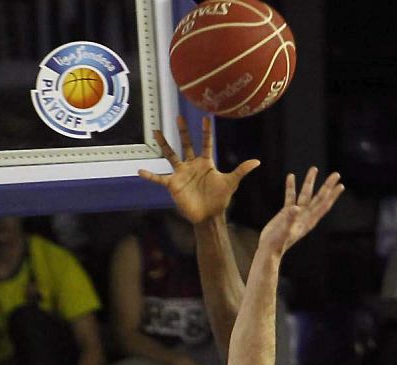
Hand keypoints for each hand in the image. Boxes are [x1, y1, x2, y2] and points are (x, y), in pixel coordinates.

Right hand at [139, 115, 259, 223]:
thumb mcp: (231, 183)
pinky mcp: (173, 185)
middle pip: (186, 144)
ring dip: (164, 144)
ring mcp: (181, 174)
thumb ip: (241, 170)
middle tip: (178, 116)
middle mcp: (192, 165)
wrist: (208, 216)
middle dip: (183, 131)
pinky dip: (150, 175)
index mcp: (206, 163)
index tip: (205, 117)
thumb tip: (257, 161)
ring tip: (156, 132)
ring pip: (171, 155)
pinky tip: (140, 171)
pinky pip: (159, 178)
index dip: (205, 131)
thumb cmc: (220, 200)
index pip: (205, 143)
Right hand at [257, 167, 343, 258]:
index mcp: (308, 220)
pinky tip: (291, 176)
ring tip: (313, 169)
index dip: (332, 195)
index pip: (323, 205)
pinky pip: (290, 196)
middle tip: (336, 174)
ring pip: (305, 194)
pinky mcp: (286, 212)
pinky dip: (291, 187)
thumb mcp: (284, 231)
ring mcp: (296, 213)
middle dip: (327, 186)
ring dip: (309, 182)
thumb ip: (289, 219)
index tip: (340, 185)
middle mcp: (305, 215)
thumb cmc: (277, 243)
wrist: (269, 249)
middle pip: (319, 197)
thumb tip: (294, 207)